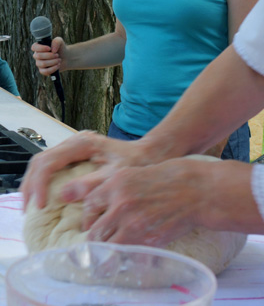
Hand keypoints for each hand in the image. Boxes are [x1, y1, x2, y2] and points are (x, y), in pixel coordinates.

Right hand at [20, 131, 146, 208]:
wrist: (147, 154)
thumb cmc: (135, 164)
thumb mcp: (115, 176)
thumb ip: (91, 184)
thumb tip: (63, 195)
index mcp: (83, 144)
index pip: (49, 162)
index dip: (40, 184)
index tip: (40, 206)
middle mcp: (76, 142)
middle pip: (41, 160)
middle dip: (31, 185)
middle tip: (27, 210)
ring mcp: (74, 147)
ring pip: (43, 162)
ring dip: (33, 183)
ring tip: (30, 206)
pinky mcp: (75, 155)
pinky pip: (51, 166)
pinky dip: (42, 182)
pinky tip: (41, 198)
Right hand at [31, 36, 67, 75]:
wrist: (65, 57)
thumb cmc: (60, 48)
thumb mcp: (60, 41)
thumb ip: (56, 41)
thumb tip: (52, 50)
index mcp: (39, 47)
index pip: (34, 47)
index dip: (41, 48)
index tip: (49, 48)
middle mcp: (37, 55)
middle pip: (38, 56)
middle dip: (50, 55)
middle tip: (57, 55)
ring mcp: (39, 63)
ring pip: (42, 64)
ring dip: (53, 61)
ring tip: (59, 60)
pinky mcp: (43, 70)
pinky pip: (44, 71)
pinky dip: (53, 68)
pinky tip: (58, 65)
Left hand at [70, 158, 210, 245]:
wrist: (198, 190)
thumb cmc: (171, 177)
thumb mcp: (138, 172)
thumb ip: (117, 188)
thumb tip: (102, 205)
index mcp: (117, 182)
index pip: (89, 205)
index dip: (89, 216)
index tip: (93, 221)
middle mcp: (121, 203)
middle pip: (94, 230)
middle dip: (96, 237)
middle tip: (102, 239)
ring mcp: (133, 224)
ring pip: (106, 246)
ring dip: (108, 249)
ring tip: (113, 248)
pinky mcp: (146, 240)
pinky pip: (125, 254)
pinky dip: (124, 255)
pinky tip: (129, 250)